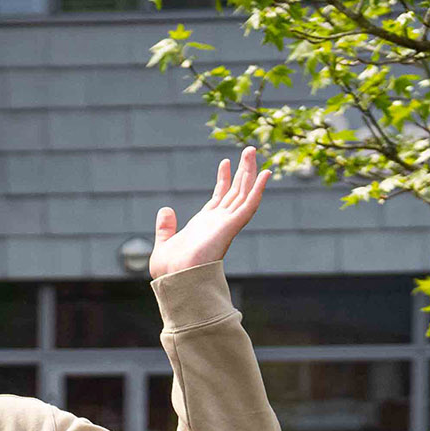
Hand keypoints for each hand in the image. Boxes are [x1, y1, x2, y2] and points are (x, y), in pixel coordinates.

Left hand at [146, 147, 269, 279]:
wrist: (174, 281)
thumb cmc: (169, 271)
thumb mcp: (164, 243)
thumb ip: (165, 227)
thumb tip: (166, 210)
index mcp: (204, 224)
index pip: (219, 197)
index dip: (223, 179)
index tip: (225, 163)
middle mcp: (218, 222)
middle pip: (235, 191)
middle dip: (242, 170)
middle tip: (248, 149)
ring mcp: (226, 224)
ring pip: (244, 193)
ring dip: (250, 173)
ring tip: (252, 151)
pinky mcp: (231, 227)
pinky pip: (249, 205)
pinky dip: (258, 190)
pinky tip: (265, 174)